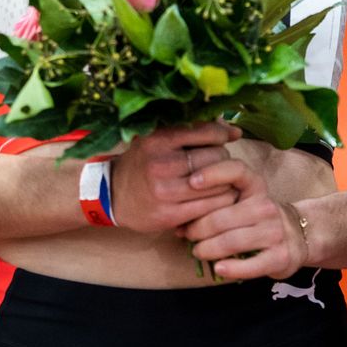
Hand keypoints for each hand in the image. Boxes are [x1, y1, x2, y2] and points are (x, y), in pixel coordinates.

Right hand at [107, 121, 251, 233]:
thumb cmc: (143, 162)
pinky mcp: (170, 215)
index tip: (227, 137)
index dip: (222, 134)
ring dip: (226, 181)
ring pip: (217, 184)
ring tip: (223, 180)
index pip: (205, 132)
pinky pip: (211, 206)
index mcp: (158, 140)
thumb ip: (194, 131)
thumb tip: (234, 131)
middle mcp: (161, 164)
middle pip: (214, 158)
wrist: (113, 195)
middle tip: (221, 162)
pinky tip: (217, 196)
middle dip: (224, 159)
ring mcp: (165, 192)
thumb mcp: (160, 139)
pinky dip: (221, 200)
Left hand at [181, 166, 310, 281]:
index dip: (213, 174)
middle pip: (222, 217)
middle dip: (197, 228)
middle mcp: (266, 206)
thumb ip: (218, 202)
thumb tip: (178, 219)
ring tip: (197, 251)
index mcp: (256, 186)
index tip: (192, 181)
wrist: (301, 234)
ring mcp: (274, 232)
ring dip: (208, 249)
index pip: (236, 171)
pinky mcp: (279, 257)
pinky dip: (231, 268)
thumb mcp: (245, 199)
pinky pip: (250, 265)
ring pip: (231, 241)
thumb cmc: (259, 216)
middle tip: (186, 235)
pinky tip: (218, 268)